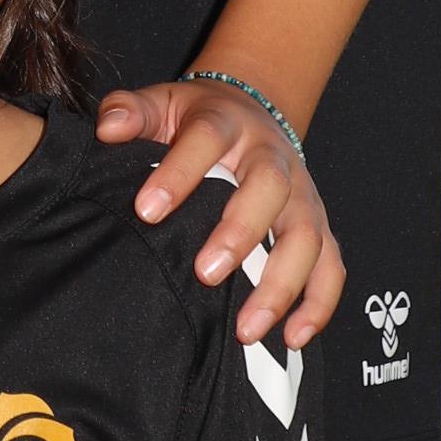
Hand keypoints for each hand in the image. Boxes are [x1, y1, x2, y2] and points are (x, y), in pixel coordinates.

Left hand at [95, 81, 341, 349]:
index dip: (178, 174)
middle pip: (269, 188)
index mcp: (227, 123)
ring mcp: (302, 194)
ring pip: (306, 236)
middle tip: (204, 274)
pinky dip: (318, 303)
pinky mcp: (319, 226)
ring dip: (281, 284)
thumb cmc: (195, 119)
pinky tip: (292, 337)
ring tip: (247, 328)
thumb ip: (130, 112)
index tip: (146, 211)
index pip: (207, 141)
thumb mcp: (160, 103)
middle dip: (239, 233)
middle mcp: (272, 158)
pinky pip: (331, 266)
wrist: (249, 111)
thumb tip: (109, 129)